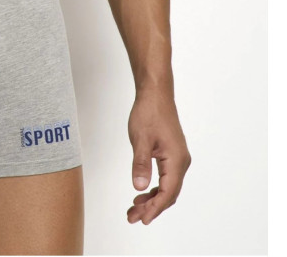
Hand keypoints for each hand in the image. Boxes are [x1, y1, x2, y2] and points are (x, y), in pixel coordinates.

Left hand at [127, 87, 190, 224]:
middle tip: (132, 217)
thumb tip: (139, 186)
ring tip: (134, 208)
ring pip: (167, 186)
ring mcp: (177, 158)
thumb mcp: (141, 139)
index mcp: (176, 160)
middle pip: (168, 193)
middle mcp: (181, 161)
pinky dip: (154, 187)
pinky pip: (165, 177)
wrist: (155, 94)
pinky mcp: (171, 153)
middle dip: (151, 207)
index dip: (155, 208)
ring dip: (152, 198)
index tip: (143, 219)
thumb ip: (140, 164)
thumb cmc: (149, 112)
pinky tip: (142, 191)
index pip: (167, 192)